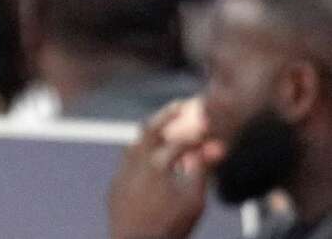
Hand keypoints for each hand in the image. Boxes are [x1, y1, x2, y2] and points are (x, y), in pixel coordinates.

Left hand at [107, 98, 224, 238]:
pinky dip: (142, 154)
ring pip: (135, 144)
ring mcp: (121, 173)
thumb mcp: (193, 199)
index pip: (179, 141)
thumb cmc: (169, 225)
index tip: (207, 126)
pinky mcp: (116, 186)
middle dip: (166, 116)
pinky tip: (152, 159)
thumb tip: (215, 146)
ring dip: (151, 135)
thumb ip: (201, 169)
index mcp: (155, 163)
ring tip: (167, 129)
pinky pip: (128, 162)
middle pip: (149, 130)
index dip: (196, 133)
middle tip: (180, 105)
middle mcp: (134, 162)